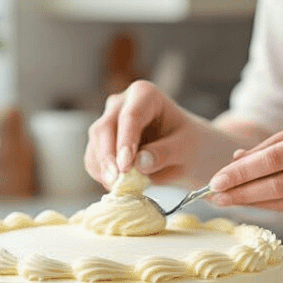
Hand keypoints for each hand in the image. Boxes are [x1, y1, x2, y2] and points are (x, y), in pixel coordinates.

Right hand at [84, 80, 214, 188]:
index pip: (131, 116)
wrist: (185, 152)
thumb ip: (165, 153)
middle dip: (108, 157)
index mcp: (145, 94)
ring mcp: (109, 122)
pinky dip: (101, 174)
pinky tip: (116, 186)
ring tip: (120, 187)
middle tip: (116, 181)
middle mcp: (121, 103)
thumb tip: (140, 163)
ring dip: (103, 168)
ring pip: (95, 144)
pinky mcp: (102, 143)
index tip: (126, 165)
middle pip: (105, 128)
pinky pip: (93, 158)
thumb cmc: (189, 144)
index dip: (125, 141)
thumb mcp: (186, 149)